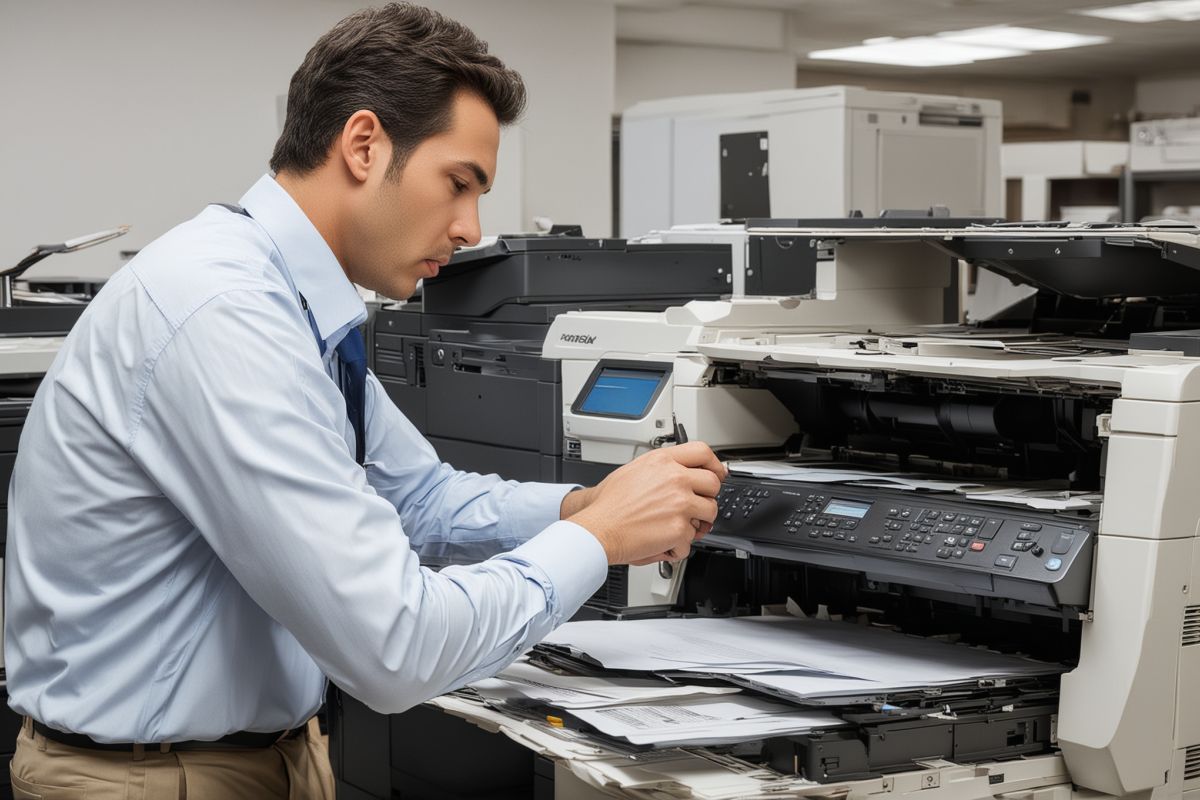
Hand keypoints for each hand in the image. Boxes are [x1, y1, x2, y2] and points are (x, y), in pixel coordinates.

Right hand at [568, 442, 726, 564]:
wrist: (598, 529)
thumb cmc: (609, 504)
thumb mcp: (634, 470)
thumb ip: (662, 469)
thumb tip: (681, 472)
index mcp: (663, 462)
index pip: (703, 452)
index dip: (715, 465)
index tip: (717, 474)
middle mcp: (675, 479)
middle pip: (713, 484)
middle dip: (707, 497)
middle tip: (695, 506)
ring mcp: (680, 504)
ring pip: (710, 513)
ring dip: (697, 523)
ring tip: (675, 527)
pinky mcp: (680, 529)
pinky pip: (691, 540)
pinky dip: (677, 546)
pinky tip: (661, 541)